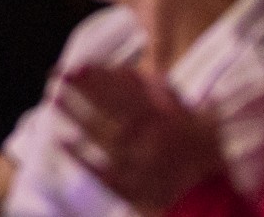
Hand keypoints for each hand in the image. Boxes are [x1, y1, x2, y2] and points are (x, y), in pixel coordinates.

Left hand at [52, 64, 225, 215]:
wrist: (208, 200)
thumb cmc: (202, 157)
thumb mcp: (196, 119)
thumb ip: (165, 96)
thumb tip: (139, 75)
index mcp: (166, 120)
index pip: (127, 92)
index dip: (101, 77)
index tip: (80, 63)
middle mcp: (149, 138)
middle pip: (110, 109)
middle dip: (83, 90)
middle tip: (59, 73)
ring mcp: (137, 163)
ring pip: (102, 135)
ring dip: (76, 116)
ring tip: (55, 98)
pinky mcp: (129, 187)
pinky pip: (100, 171)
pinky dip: (80, 156)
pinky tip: (62, 141)